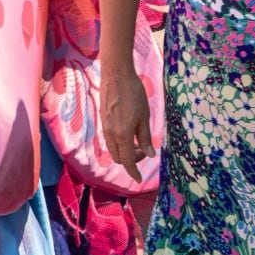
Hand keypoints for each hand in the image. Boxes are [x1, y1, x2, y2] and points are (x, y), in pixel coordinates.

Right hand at [101, 62, 153, 179]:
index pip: (127, 161)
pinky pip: (110, 140)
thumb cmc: (134, 94)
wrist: (116, 75)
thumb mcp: (145, 117)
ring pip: (113, 149)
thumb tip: (150, 154)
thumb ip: (145, 137)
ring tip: (137, 141)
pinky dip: (119, 143)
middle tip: (144, 151)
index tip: (140, 179)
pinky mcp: (103, 121)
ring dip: (125, 151)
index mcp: (122, 135)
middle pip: (119, 158)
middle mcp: (111, 134)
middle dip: (131, 160)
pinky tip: (129, 132)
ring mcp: (105, 128)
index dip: (134, 172)